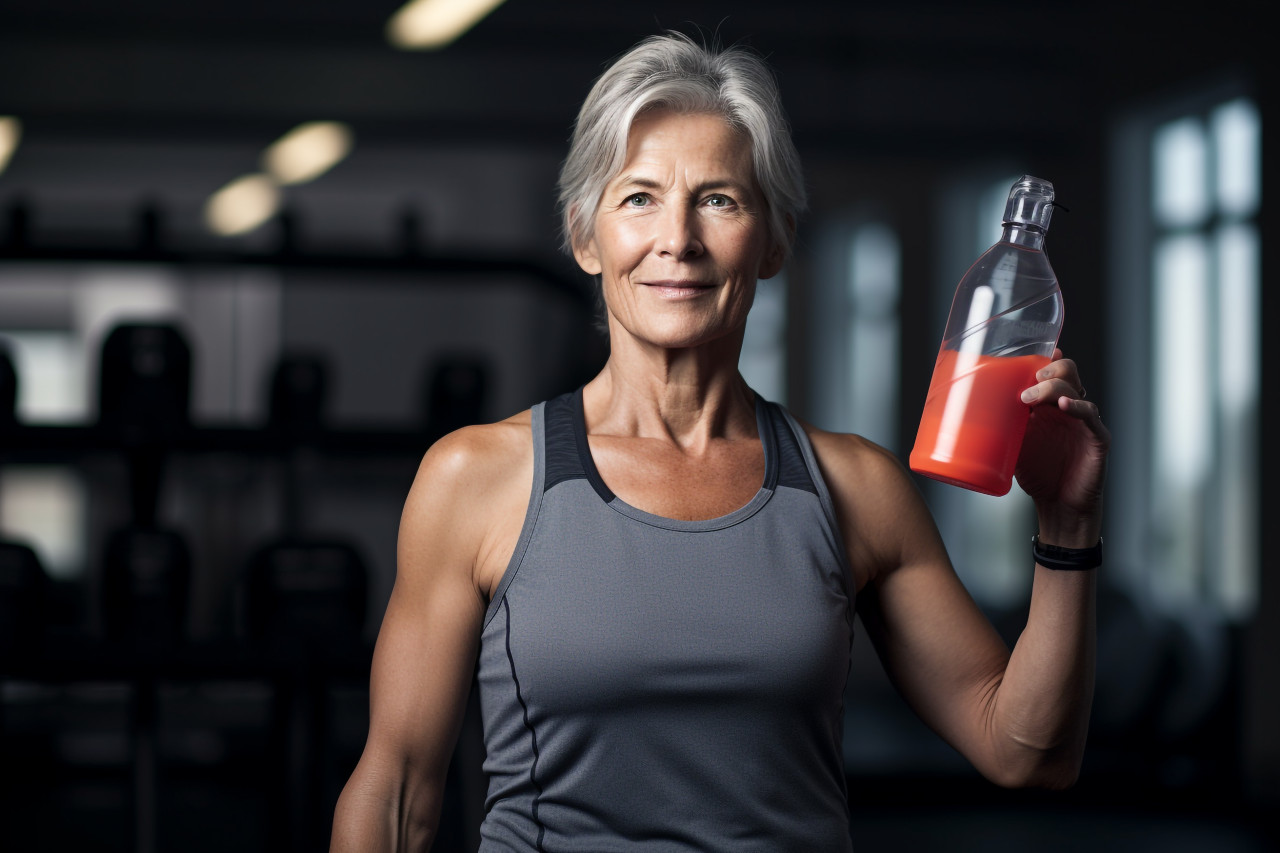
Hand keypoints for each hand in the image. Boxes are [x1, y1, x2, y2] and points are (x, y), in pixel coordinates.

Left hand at [1014, 349, 1109, 542]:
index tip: (1030, 353)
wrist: (1057, 506)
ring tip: (1031, 395)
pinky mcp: (1097, 438)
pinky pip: (1090, 416)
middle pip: (1066, 373)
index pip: (1052, 372)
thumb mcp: (1014, 444)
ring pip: (1075, 389)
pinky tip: (1062, 405)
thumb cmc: (1037, 474)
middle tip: (1027, 380)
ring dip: (1052, 387)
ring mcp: (1083, 421)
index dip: (1045, 359)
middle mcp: (1068, 408)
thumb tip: (965, 410)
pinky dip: (1077, 407)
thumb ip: (1002, 424)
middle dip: (1048, 369)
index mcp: (1049, 405)